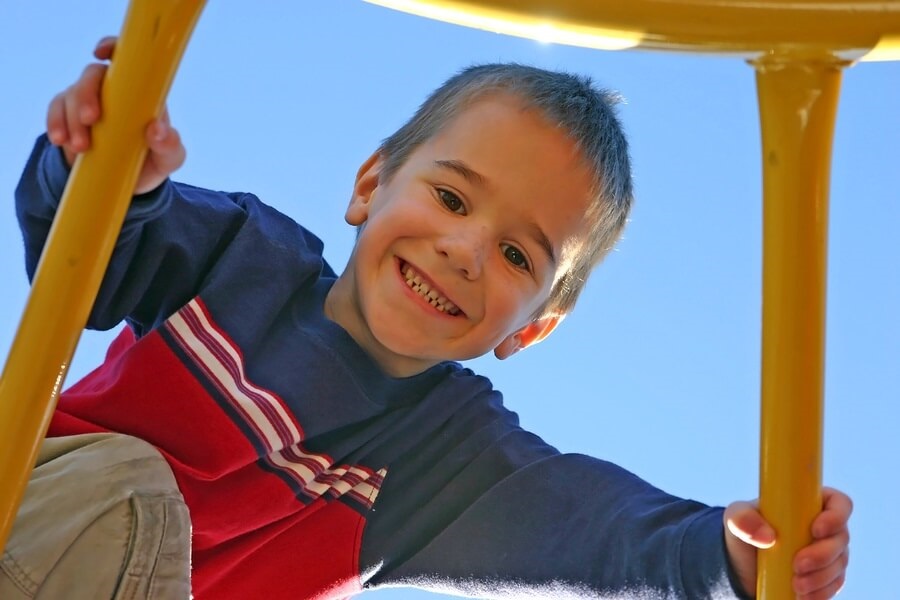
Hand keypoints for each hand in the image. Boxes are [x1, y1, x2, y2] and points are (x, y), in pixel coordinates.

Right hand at [46, 36, 185, 193]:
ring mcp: (87, 101)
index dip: (111, 47)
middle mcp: (112, 91)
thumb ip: (171, 146)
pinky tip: (61, 140)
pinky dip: (56, 124)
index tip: (101, 53)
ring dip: (71, 118)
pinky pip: (55, 111)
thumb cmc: (153, 162)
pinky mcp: (68, 117)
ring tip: (81, 147)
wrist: (127, 183)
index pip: (125, 59)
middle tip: (90, 120)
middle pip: (92, 75)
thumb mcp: (169, 159)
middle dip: (87, 94)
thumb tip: (157, 130)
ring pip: (71, 94)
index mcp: (139, 92)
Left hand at [723, 487, 851, 598]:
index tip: (815, 530)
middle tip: (797, 565)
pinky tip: (803, 596)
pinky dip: (821, 592)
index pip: (839, 503)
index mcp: (809, 503)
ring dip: (821, 577)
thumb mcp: (735, 518)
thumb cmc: (745, 529)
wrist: (743, 562)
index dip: (835, 516)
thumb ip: (742, 518)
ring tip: (796, 586)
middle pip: (841, 538)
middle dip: (823, 555)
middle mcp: (825, 527)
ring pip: (839, 564)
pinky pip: (835, 585)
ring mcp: (829, 552)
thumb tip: (767, 537)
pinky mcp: (826, 575)